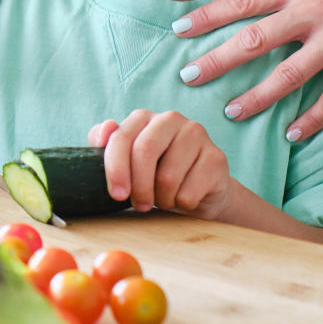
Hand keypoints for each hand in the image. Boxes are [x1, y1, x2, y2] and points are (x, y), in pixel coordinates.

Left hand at [90, 111, 231, 219]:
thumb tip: (105, 129)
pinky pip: (189, 192)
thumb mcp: (125, 162)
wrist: (197, 193)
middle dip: (138, 186)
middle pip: (145, 151)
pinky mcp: (216, 157)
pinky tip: (184, 198)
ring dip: (161, 198)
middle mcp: (171, 119)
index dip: (115, 169)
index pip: (121, 138)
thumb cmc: (153, 176)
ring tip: (163, 199)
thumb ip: (106, 144)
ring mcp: (197, 135)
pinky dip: (181, 204)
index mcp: (143, 117)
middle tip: (140, 206)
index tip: (116, 195)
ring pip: (168, 176)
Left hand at [172, 0, 322, 140]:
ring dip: (255, 97)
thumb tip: (261, 8)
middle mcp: (316, 8)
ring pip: (287, 75)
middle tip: (188, 77)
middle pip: (254, 38)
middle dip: (216, 60)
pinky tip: (293, 135)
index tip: (178, 30)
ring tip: (231, 112)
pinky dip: (312, 120)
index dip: (208, 15)